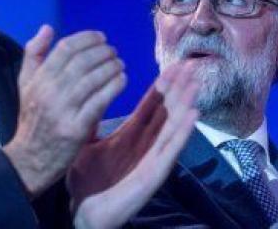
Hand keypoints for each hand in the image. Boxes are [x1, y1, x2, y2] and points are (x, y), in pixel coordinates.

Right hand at [3, 25, 126, 196]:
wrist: (29, 159)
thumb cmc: (32, 118)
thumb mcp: (26, 84)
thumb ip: (34, 54)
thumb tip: (47, 28)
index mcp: (38, 79)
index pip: (65, 49)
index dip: (87, 38)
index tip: (101, 37)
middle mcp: (49, 92)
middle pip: (82, 62)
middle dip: (103, 52)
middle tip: (114, 52)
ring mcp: (63, 111)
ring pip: (93, 80)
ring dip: (112, 67)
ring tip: (120, 64)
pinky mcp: (76, 129)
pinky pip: (100, 101)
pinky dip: (114, 86)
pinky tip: (122, 80)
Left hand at [69, 62, 199, 228]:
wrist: (81, 213)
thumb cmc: (84, 182)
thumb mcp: (85, 145)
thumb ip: (90, 123)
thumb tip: (86, 97)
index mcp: (131, 135)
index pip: (152, 105)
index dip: (163, 85)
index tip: (173, 65)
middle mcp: (146, 144)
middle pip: (167, 111)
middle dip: (179, 89)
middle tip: (191, 65)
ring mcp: (152, 159)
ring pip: (173, 127)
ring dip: (186, 105)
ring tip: (196, 84)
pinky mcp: (153, 175)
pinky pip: (171, 150)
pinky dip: (183, 132)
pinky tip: (194, 115)